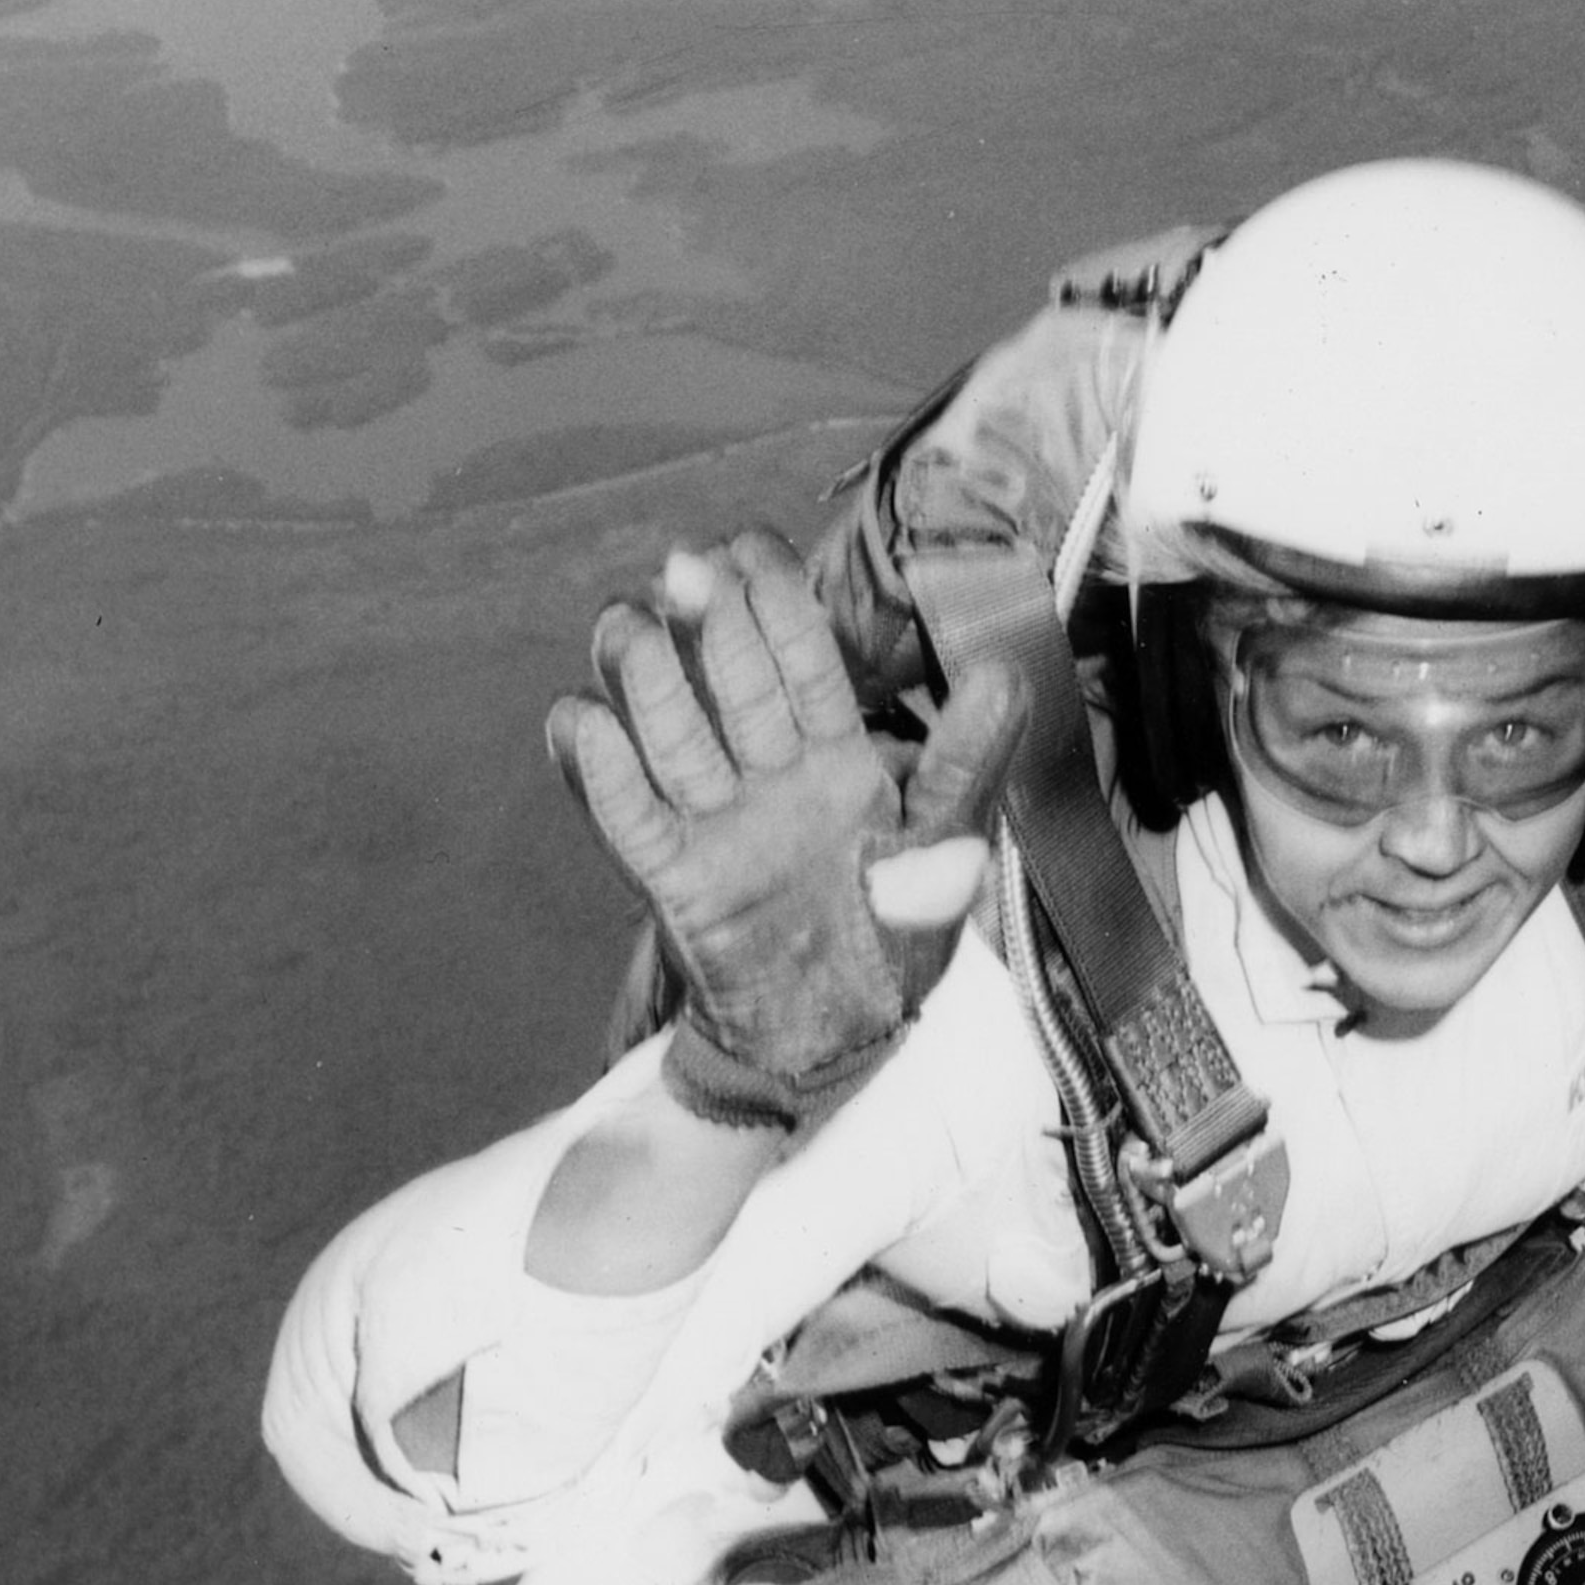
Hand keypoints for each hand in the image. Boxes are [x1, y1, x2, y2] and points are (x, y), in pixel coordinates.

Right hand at [547, 528, 1026, 1129]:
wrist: (836, 1040)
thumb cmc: (895, 942)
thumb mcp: (945, 851)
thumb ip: (967, 762)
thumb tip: (1004, 668)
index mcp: (840, 758)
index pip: (806, 664)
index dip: (779, 605)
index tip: (747, 544)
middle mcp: (771, 775)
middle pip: (731, 684)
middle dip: (708, 624)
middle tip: (683, 568)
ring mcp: (717, 822)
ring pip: (672, 734)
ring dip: (645, 679)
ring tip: (623, 626)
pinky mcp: (675, 877)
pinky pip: (632, 819)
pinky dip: (603, 775)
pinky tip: (579, 722)